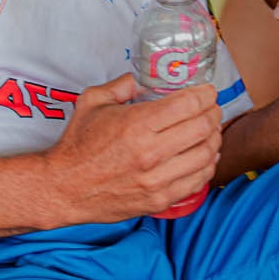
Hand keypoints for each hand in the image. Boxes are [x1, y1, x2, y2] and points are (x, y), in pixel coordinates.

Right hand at [44, 74, 220, 224]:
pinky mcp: (159, 200)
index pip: (189, 104)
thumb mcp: (92, 102)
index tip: (207, 91)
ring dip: (214, 138)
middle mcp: (151, 152)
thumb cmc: (78, 144)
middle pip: (203, 127)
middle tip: (211, 108)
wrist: (64, 188)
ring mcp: (157, 179)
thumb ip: (121, 85)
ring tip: (211, 130)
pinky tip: (206, 155)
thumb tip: (143, 79)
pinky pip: (197, 181)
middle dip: (213, 113)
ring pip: (206, 154)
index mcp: (137, 124)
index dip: (205, 94)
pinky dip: (207, 165)